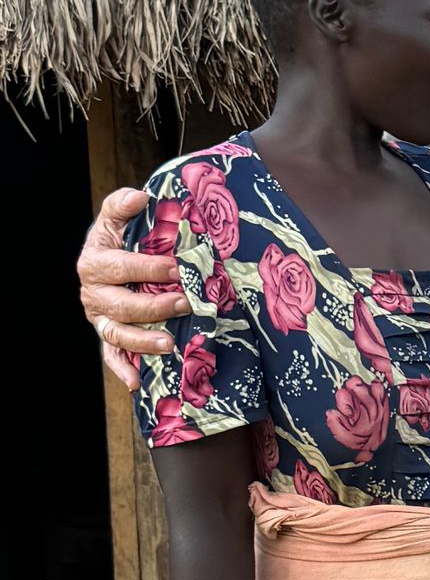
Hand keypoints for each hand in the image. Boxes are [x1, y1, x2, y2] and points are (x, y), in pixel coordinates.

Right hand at [78, 188, 186, 389]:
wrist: (115, 254)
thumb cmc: (123, 236)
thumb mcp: (120, 216)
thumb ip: (123, 205)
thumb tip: (139, 197)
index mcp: (95, 262)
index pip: (120, 267)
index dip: (148, 268)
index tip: (177, 267)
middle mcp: (94, 293)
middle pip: (120, 305)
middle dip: (153, 306)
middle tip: (185, 302)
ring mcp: (101, 317)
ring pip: (117, 333)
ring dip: (142, 340)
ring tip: (169, 343)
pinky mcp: (109, 334)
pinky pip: (112, 355)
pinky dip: (122, 369)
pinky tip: (135, 382)